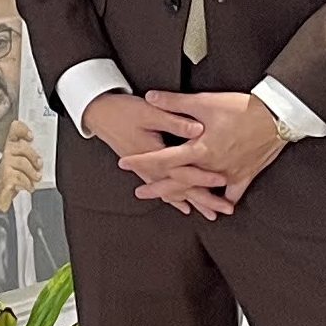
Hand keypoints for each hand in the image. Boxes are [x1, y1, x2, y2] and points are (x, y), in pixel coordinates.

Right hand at [0, 120, 42, 211]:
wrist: (0, 196)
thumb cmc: (13, 178)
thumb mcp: (22, 165)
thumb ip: (30, 156)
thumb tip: (44, 155)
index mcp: (11, 148)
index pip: (14, 132)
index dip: (22, 130)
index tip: (31, 136)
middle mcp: (6, 155)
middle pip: (20, 147)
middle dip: (33, 155)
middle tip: (39, 164)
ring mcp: (4, 166)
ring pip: (22, 162)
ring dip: (32, 172)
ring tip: (36, 178)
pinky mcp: (5, 178)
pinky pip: (20, 177)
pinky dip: (28, 183)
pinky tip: (29, 187)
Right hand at [79, 90, 227, 222]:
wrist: (99, 114)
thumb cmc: (123, 111)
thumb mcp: (149, 112)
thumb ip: (174, 121)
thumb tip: (198, 128)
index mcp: (154, 154)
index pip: (183, 170)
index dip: (203, 176)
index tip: (223, 180)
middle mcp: (151, 168)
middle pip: (182, 188)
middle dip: (204, 199)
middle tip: (225, 209)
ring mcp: (147, 171)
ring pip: (173, 193)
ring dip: (193, 203)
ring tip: (212, 214)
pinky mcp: (145, 170)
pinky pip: (162, 189)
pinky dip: (175, 199)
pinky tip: (184, 207)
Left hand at [140, 90, 290, 210]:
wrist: (278, 116)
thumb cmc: (242, 108)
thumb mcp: (205, 101)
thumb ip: (175, 102)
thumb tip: (150, 97)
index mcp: (199, 149)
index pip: (163, 159)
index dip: (142, 161)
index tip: (124, 164)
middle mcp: (211, 166)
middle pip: (179, 182)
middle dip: (158, 187)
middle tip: (140, 191)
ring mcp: (229, 174)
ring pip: (203, 190)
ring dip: (187, 197)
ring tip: (174, 203)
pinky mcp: (245, 175)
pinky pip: (232, 193)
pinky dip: (224, 199)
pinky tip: (219, 207)